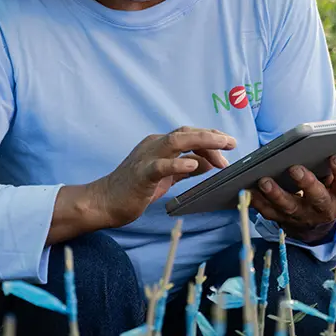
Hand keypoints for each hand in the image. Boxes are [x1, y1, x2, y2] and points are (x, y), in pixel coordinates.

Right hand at [89, 126, 237, 227]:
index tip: (228, 146)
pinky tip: (193, 165)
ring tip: (221, 147)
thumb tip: (208, 162)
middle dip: (211, 136)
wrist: (104, 202)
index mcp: (159, 145)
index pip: (188, 135)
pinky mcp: (141, 175)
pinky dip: (178, 163)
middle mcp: (153, 145)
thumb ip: (185, 168)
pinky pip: (161, 166)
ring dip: (201, 142)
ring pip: (176, 142)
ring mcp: (146, 158)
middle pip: (185, 133)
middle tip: (232, 144)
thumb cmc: (134, 189)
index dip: (210, 138)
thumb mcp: (165, 177)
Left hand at [249, 156, 335, 243]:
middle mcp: (323, 210)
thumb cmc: (326, 187)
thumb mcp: (334, 179)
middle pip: (317, 198)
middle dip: (306, 183)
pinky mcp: (283, 221)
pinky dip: (258, 202)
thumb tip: (320, 143)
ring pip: (289, 207)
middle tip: (294, 168)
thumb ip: (329, 165)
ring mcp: (302, 217)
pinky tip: (248, 189)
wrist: (316, 220)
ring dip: (275, 194)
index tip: (335, 157)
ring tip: (264, 180)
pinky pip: (269, 213)